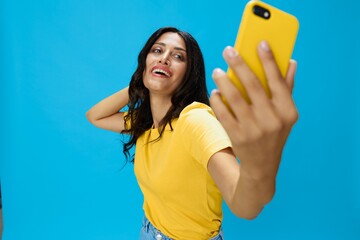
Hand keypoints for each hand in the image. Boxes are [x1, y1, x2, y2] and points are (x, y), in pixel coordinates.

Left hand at [210, 41, 297, 179]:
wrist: (262, 166)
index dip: (269, 60)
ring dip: (223, 81)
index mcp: (287, 111)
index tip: (260, 43)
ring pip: (234, 98)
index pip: (278, 81)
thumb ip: (287, 89)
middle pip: (252, 85)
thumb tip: (290, 62)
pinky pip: (223, 113)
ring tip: (217, 70)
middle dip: (239, 64)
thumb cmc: (274, 134)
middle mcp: (272, 120)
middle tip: (228, 51)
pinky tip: (215, 91)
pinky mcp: (237, 136)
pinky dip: (217, 100)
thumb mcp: (285, 115)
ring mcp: (253, 129)